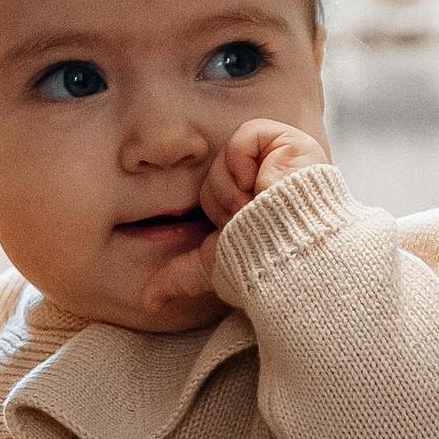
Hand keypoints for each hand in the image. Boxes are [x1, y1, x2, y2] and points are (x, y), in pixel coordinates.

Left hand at [141, 119, 330, 315]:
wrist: (288, 251)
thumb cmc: (261, 262)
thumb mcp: (213, 267)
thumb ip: (178, 277)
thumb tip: (149, 303)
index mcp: (252, 204)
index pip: (212, 196)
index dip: (216, 214)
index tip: (233, 230)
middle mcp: (266, 179)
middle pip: (214, 176)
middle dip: (223, 202)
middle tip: (246, 218)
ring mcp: (277, 159)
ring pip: (224, 158)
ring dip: (232, 188)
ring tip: (256, 204)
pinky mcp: (288, 141)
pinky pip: (245, 136)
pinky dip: (243, 162)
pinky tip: (259, 182)